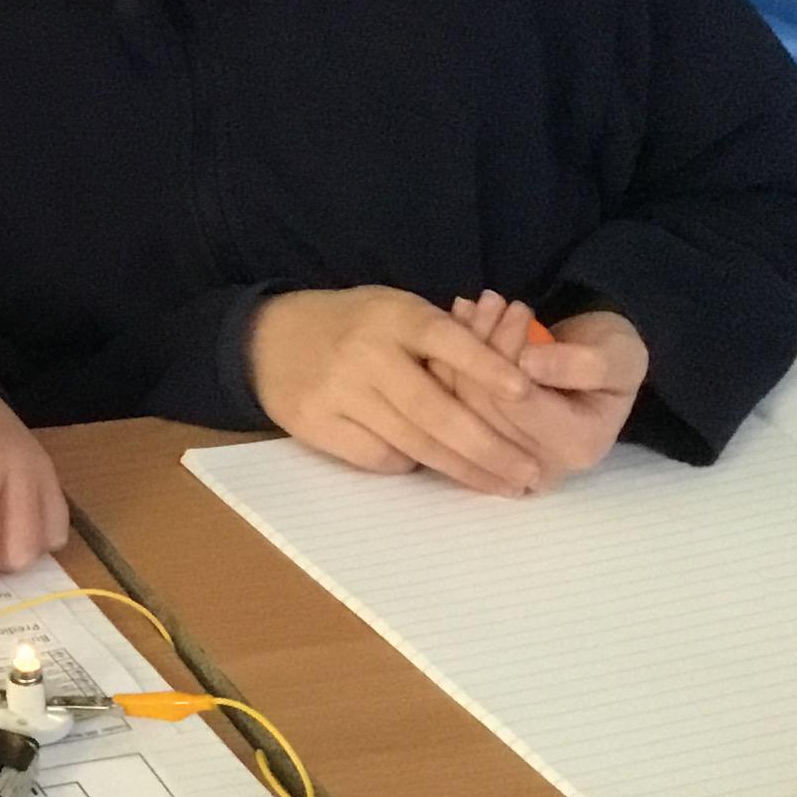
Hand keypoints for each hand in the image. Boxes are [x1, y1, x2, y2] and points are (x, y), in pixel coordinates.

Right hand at [248, 286, 544, 493]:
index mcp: (393, 316)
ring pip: (412, 442)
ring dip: (462, 469)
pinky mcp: (315, 423)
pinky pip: (377, 456)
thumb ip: (448, 340)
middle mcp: (365, 353)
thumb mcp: (398, 312)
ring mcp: (336, 391)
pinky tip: (427, 465)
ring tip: (500, 484)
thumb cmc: (354, 326)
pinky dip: (408, 464)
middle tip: (529, 473)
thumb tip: (517, 378)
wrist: (266, 340)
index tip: (524, 393)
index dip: (485, 366)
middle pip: (435, 409)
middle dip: (489, 447)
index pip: (445, 339)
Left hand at [441, 292, 646, 485]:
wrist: (592, 363)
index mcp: (576, 447)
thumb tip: (529, 364)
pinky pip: (445, 402)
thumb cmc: (611, 358)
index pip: (517, 403)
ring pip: (456, 401)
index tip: (517, 309)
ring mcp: (499, 459)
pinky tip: (462, 320)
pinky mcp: (472, 443)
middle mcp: (534, 464)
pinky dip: (448, 356)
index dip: (508, 352)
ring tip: (481, 305)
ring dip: (462, 345)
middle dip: (482, 344)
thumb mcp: (618, 355)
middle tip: (493, 300)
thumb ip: (583, 364)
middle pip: (480, 406)